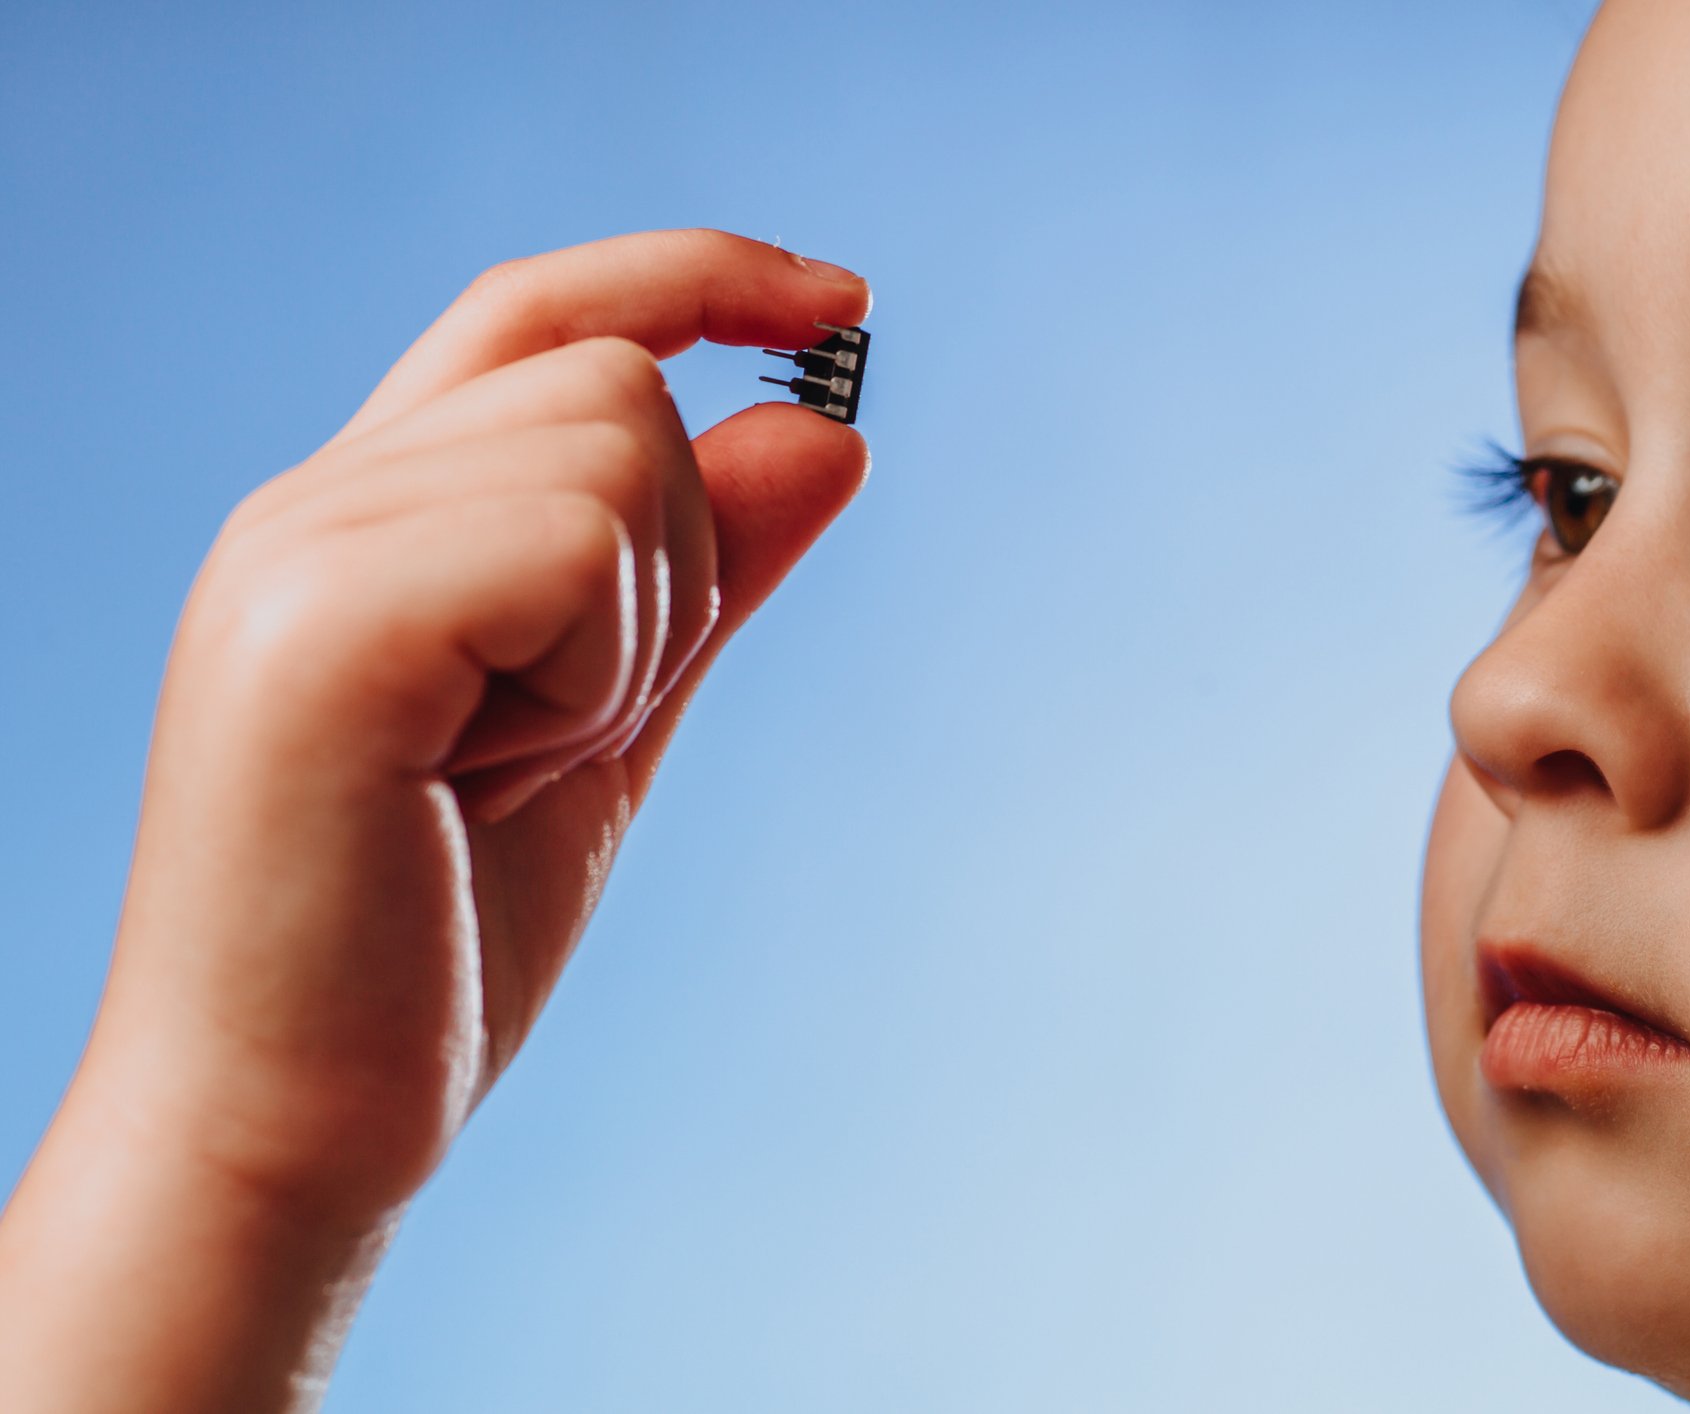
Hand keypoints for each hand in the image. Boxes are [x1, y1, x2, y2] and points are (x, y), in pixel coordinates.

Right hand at [0, 229, 869, 1410]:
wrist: (297, 1132)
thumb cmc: (439, 940)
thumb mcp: (615, 721)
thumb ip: (712, 572)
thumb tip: (832, 429)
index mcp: (369, 513)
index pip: (544, 311)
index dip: (696, 276)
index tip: (847, 300)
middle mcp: (316, 497)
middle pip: (619, 377)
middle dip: (674, 564)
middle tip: (558, 732)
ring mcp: (304, 548)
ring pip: (619, 443)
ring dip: (635, 629)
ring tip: (513, 762)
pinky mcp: (321, 623)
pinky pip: (582, 541)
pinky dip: (601, 667)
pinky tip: (496, 772)